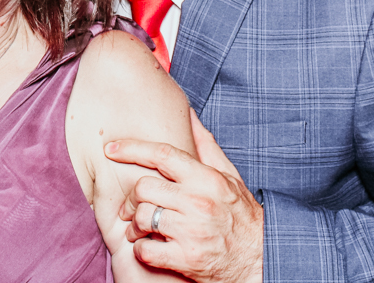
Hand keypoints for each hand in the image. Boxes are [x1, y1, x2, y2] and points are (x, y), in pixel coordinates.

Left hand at [107, 111, 262, 282]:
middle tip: (130, 206)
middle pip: (144, 187)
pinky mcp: (186, 258)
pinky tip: (147, 247)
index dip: (132, 148)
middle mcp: (198, 202)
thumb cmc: (242, 216)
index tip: (111, 149)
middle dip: (131, 197)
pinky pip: (146, 249)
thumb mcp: (230, 177)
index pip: (162, 155)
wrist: (261, 259)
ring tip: (137, 229)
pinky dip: (140, 249)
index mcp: (206, 179)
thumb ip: (205, 146)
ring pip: (142, 217)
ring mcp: (191, 231)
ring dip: (133, 225)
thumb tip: (188, 114)